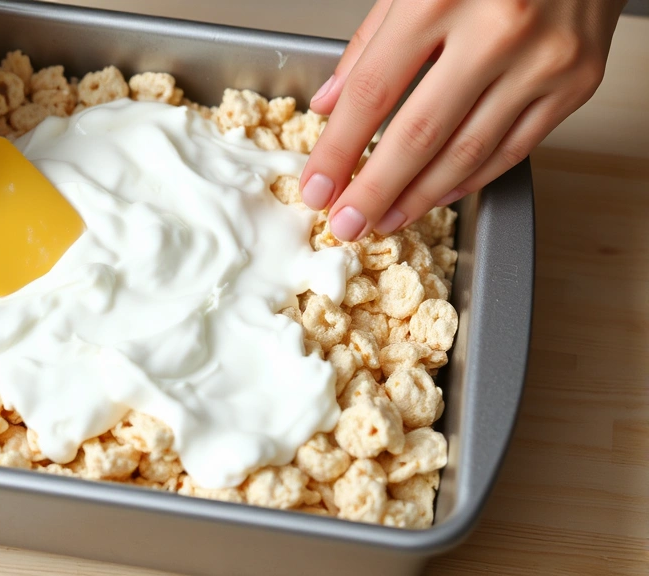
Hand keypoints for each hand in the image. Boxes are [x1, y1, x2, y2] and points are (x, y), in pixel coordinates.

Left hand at [301, 0, 624, 240]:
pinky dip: (469, 179)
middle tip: (346, 225)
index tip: (316, 186)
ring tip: (385, 219)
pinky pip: (512, 149)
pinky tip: (436, 194)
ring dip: (418, 197)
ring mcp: (543, 61)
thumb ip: (370, 41)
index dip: (338, 149)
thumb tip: (330, 104)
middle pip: (418, 134)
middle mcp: (497, 31)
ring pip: (467, 153)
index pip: (372, 92)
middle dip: (374, 190)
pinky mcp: (578, 83)